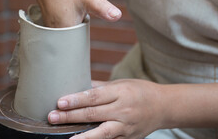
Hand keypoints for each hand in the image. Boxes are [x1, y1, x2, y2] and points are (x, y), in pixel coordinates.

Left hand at [48, 79, 164, 138]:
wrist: (164, 107)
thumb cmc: (140, 91)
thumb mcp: (121, 83)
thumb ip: (99, 87)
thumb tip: (77, 86)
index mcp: (121, 93)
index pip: (94, 97)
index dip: (76, 100)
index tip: (60, 102)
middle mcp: (123, 110)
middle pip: (93, 114)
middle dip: (71, 117)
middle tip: (52, 117)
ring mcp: (126, 127)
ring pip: (101, 133)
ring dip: (81, 136)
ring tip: (66, 138)